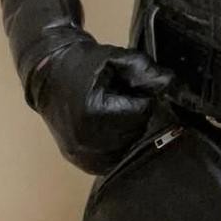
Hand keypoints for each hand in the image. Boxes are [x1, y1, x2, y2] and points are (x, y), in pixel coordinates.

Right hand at [32, 37, 174, 173]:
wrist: (49, 75)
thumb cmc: (83, 64)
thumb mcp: (115, 58)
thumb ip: (145, 70)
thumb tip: (171, 83)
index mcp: (94, 113)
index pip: (141, 112)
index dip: (141, 95)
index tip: (129, 85)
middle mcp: (86, 141)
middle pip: (135, 131)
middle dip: (135, 112)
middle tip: (120, 95)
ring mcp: (82, 155)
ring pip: (127, 147)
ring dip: (128, 128)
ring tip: (112, 108)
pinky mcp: (80, 162)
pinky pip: (113, 158)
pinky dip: (117, 142)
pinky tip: (108, 125)